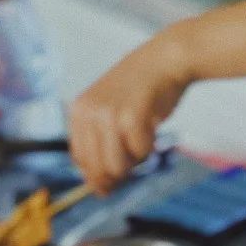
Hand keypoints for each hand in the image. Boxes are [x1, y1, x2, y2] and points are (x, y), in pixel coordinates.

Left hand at [68, 27, 192, 194]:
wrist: (166, 59)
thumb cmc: (142, 88)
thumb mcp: (110, 110)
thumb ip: (100, 141)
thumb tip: (100, 186)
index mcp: (79, 110)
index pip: (79, 159)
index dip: (94, 177)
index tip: (106, 186)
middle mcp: (89, 112)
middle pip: (97, 168)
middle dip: (116, 175)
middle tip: (133, 166)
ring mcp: (108, 115)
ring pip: (117, 166)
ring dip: (134, 162)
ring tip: (142, 140)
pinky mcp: (131, 117)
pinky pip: (140, 153)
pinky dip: (149, 147)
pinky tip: (152, 128)